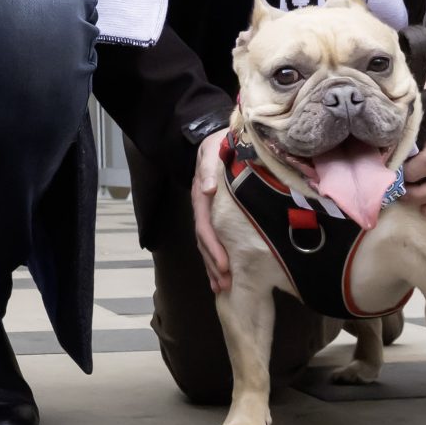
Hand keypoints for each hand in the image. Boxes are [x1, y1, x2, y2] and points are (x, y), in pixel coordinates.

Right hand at [191, 126, 232, 293]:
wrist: (217, 137)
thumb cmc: (219, 143)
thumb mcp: (213, 149)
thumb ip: (207, 167)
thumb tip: (206, 189)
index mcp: (200, 194)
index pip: (204, 226)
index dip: (213, 248)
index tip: (225, 266)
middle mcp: (201, 206)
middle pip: (203, 241)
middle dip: (213, 264)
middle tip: (226, 284)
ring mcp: (206, 211)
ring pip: (205, 243)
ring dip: (213, 266)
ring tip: (223, 287)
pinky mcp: (214, 212)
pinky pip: (211, 238)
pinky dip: (214, 257)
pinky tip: (221, 272)